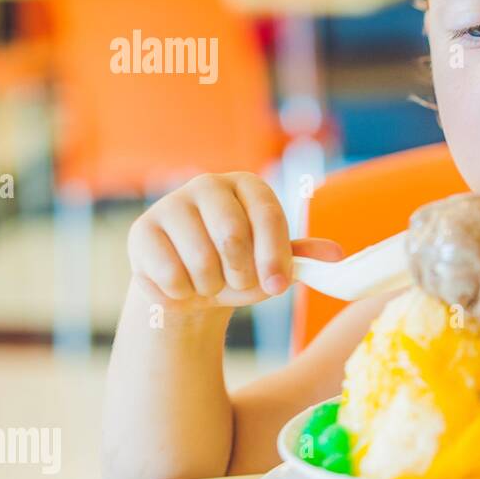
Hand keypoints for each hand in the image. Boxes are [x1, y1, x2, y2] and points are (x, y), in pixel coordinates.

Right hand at [127, 172, 342, 311]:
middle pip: (232, 235)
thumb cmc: (239, 268)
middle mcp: (209, 185)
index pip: (268, 215)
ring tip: (210, 282)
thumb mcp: (273, 263)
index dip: (274, 256)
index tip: (277, 287)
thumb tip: (337, 255)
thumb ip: (302, 258)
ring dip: (211, 286)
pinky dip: (182, 293)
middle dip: (241, 274)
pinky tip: (182, 285)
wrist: (189, 283)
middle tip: (237, 283)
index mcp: (248, 186)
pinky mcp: (142, 230)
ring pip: (200, 260)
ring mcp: (172, 203)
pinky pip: (170, 275)